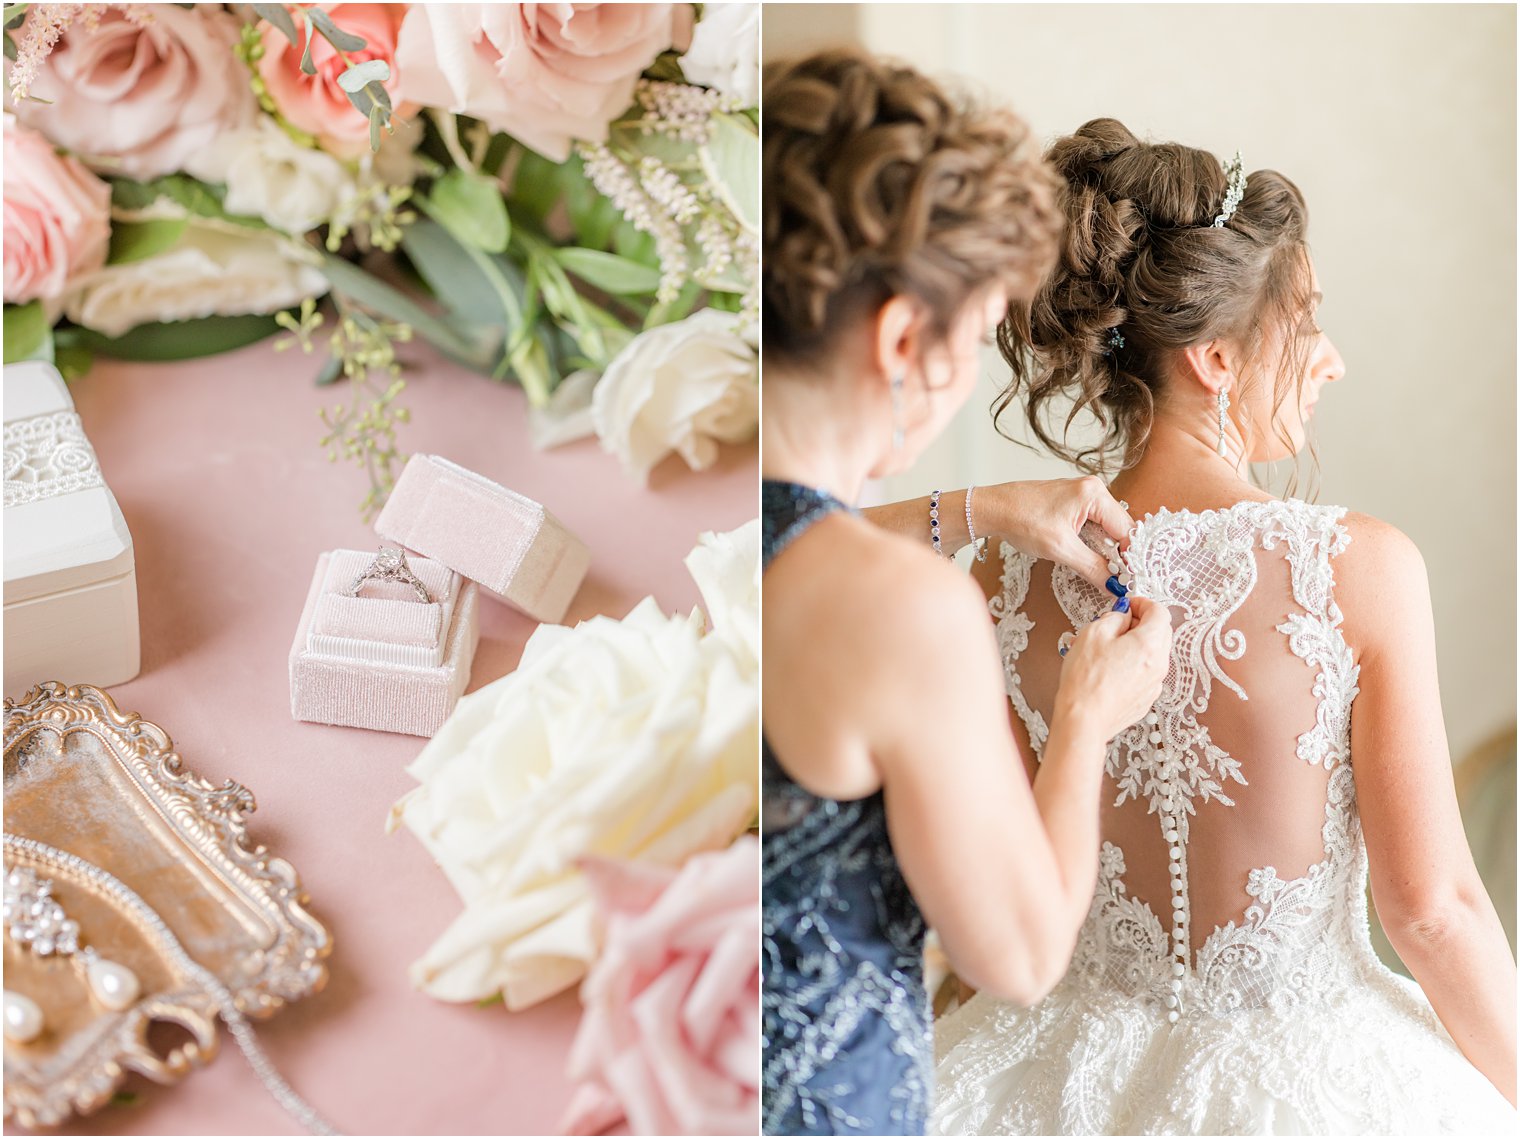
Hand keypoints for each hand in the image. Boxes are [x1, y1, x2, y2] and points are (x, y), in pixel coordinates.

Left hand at [973, 476, 1132, 588]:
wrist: (991, 509)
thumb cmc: (1020, 520)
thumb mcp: (1059, 549)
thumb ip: (1092, 568)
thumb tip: (1115, 586)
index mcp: (1094, 494)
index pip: (1126, 530)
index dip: (1129, 558)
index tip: (1130, 580)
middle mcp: (1093, 489)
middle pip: (1120, 527)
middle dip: (1119, 554)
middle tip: (1117, 579)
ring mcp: (1083, 494)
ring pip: (1107, 527)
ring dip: (1106, 549)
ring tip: (1102, 570)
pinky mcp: (1073, 502)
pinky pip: (1094, 524)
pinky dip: (1093, 541)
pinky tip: (1087, 555)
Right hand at [1056, 596, 1172, 741]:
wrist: (1084, 720)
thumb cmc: (1086, 680)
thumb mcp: (1093, 634)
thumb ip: (1114, 617)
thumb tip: (1122, 615)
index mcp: (1150, 644)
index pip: (1160, 612)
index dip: (1143, 603)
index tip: (1128, 604)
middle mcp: (1159, 665)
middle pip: (1161, 633)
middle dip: (1141, 623)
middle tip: (1117, 623)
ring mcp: (1154, 685)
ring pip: (1153, 654)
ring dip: (1136, 645)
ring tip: (1107, 649)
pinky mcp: (1145, 699)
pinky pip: (1145, 673)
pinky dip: (1133, 665)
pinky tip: (1109, 670)